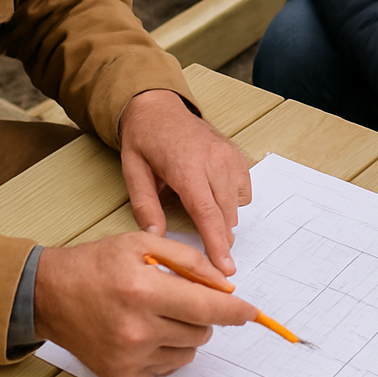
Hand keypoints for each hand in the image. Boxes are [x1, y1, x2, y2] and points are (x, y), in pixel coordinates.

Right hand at [33, 232, 258, 376]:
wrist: (49, 295)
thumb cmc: (96, 265)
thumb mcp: (142, 245)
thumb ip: (189, 261)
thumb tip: (225, 283)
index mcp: (144, 291)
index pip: (207, 308)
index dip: (235, 311)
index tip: (251, 313)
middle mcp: (137, 329)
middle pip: (202, 332)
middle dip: (202, 315)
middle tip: (177, 298)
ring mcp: (128, 357)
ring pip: (188, 352)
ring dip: (184, 333)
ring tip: (155, 314)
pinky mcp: (122, 376)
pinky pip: (166, 366)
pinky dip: (163, 350)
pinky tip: (140, 331)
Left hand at [118, 89, 250, 275]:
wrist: (159, 107)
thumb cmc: (144, 140)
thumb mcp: (133, 172)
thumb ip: (145, 206)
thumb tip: (156, 238)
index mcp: (186, 167)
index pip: (208, 215)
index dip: (217, 245)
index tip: (225, 269)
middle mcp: (213, 161)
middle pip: (226, 215)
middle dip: (219, 238)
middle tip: (205, 252)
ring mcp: (228, 156)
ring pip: (236, 206)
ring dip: (223, 219)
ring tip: (200, 212)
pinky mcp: (237, 155)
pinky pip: (243, 190)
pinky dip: (232, 201)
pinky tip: (212, 195)